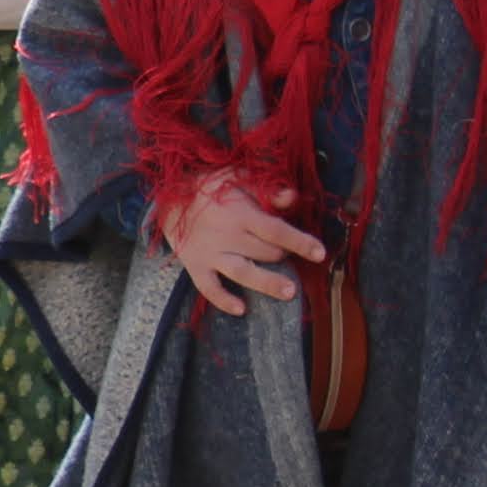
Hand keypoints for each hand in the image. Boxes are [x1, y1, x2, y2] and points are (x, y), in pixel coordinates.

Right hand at [161, 177, 328, 317]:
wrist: (166, 197)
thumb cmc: (209, 187)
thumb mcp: (237, 177)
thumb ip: (266, 188)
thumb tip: (292, 198)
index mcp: (240, 213)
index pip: (276, 230)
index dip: (300, 241)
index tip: (320, 253)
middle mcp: (227, 235)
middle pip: (264, 252)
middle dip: (281, 255)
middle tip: (283, 252)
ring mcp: (210, 253)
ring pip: (242, 273)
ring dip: (267, 283)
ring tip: (289, 292)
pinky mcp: (195, 265)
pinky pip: (208, 287)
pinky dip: (223, 300)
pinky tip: (241, 309)